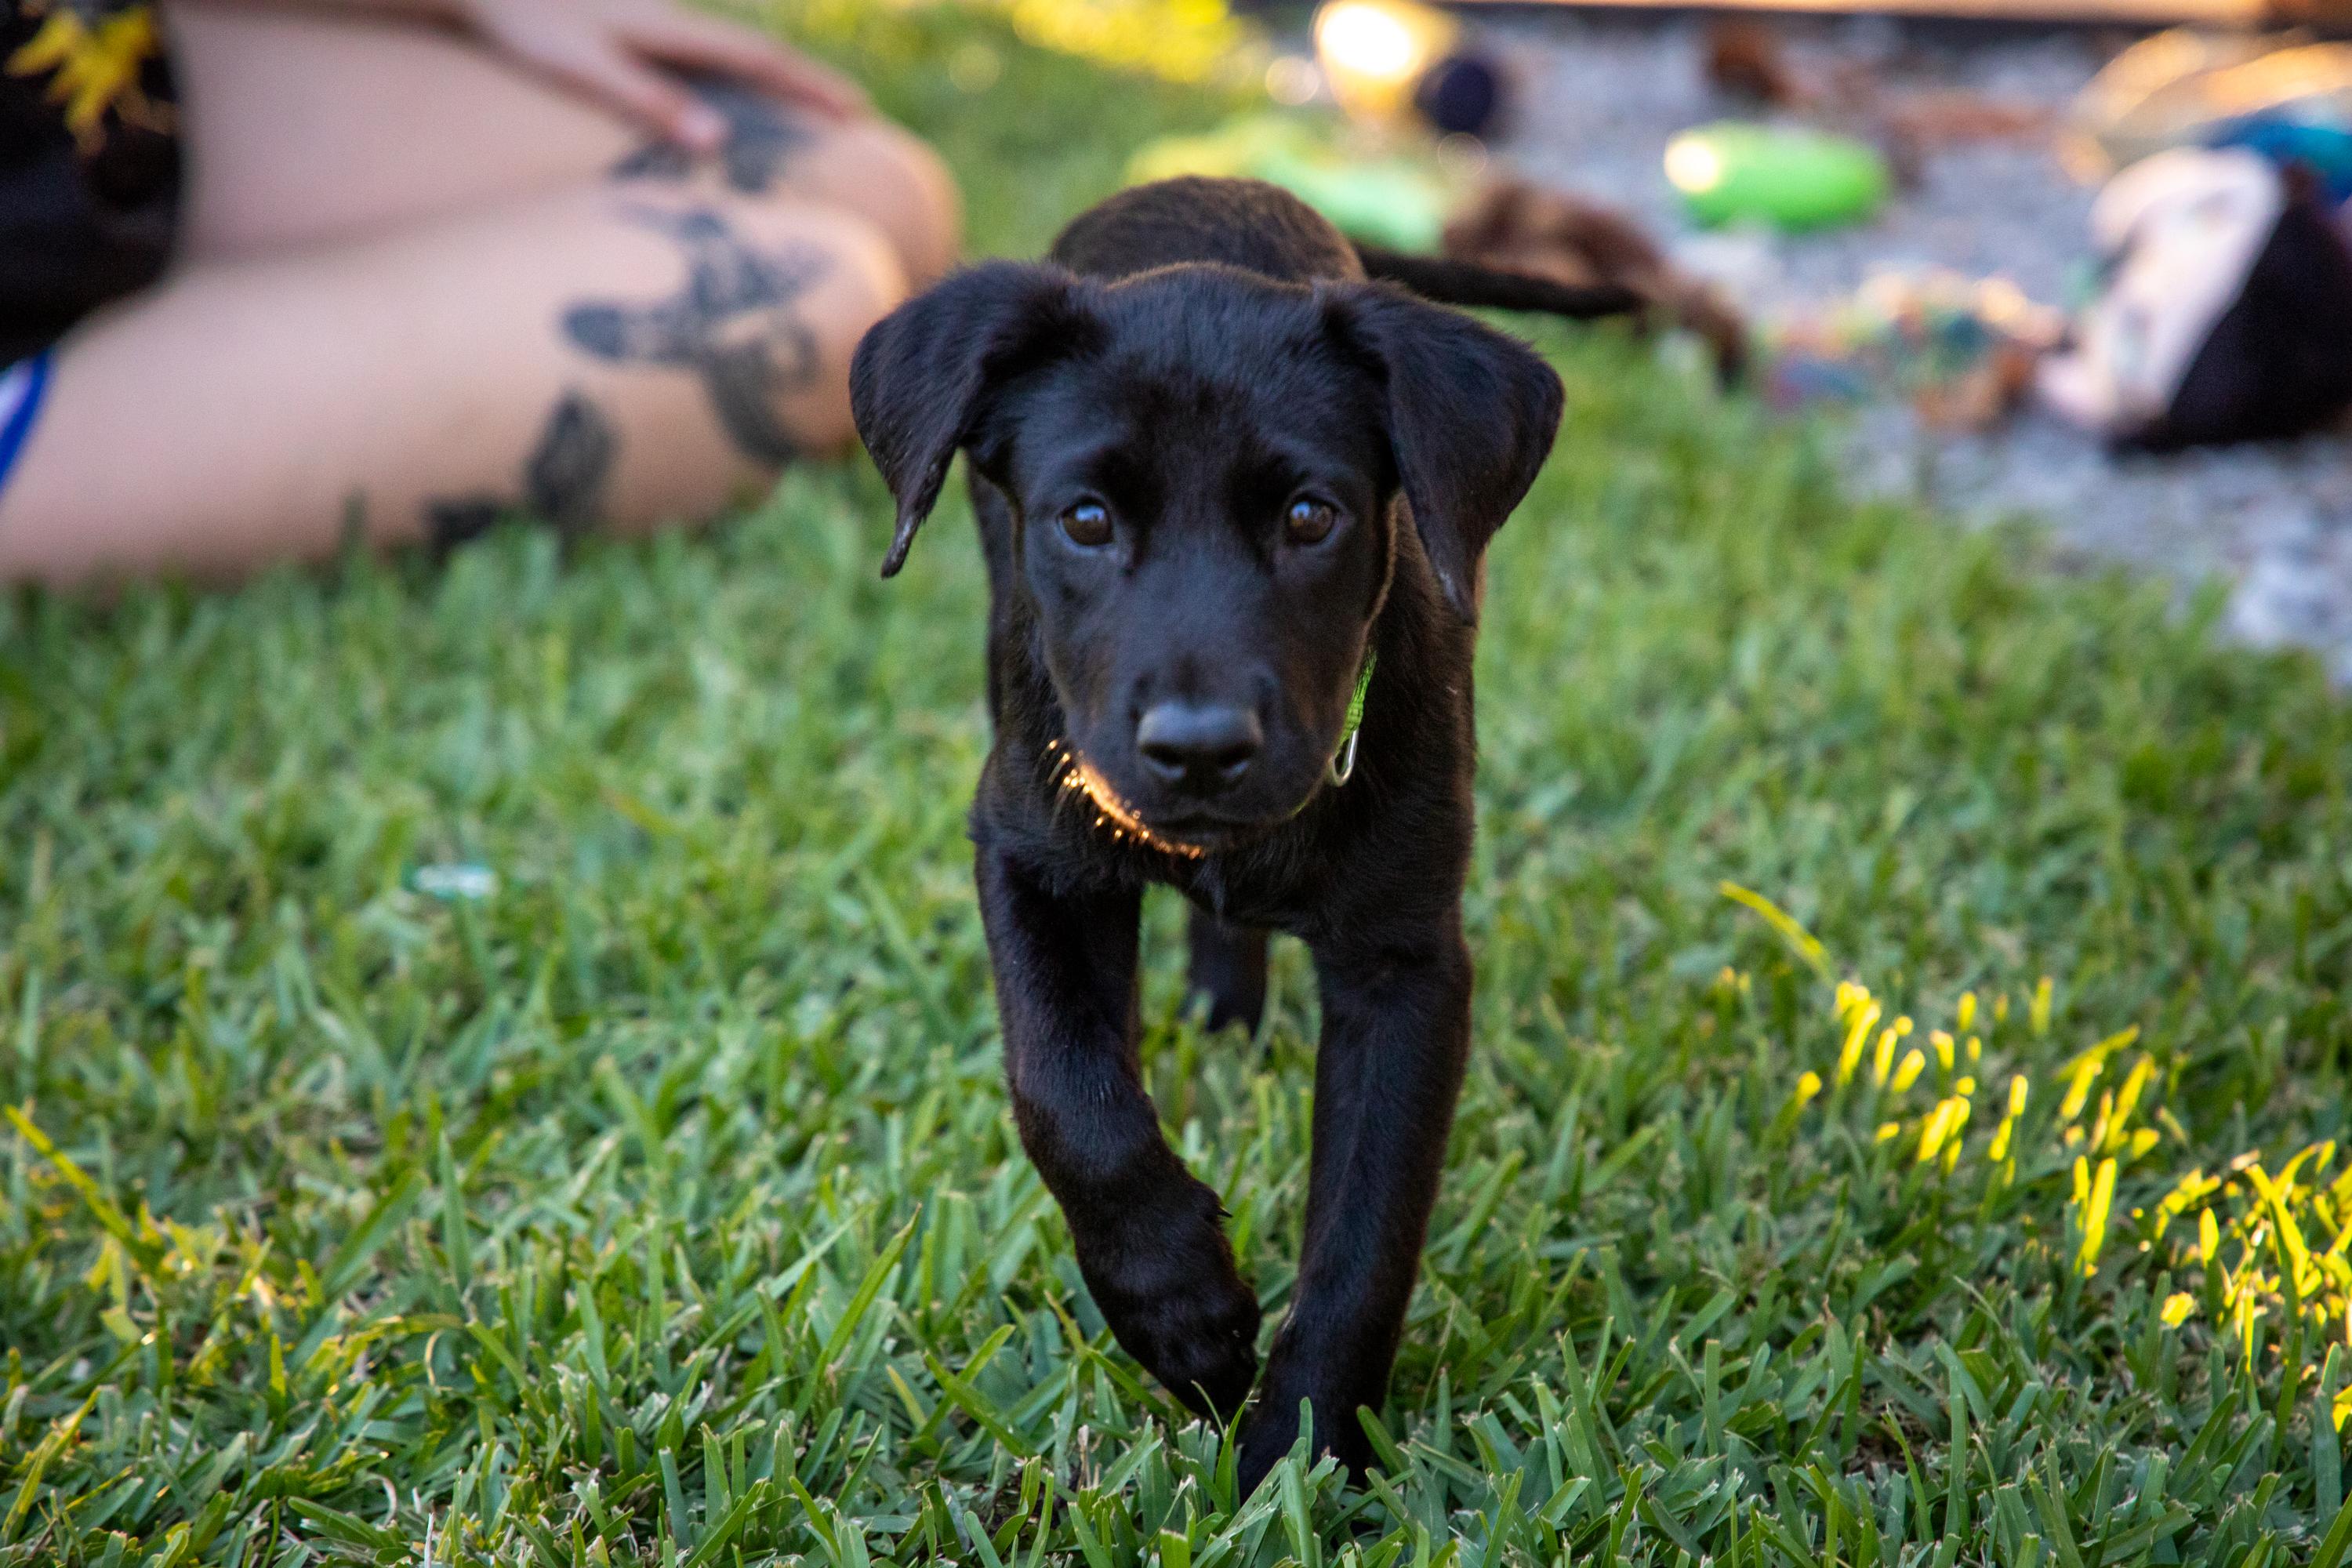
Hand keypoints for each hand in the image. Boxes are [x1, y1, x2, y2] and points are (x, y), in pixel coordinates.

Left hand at [455, 0, 864, 148]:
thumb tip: (719, 140)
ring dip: (776, 75)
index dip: (810, 87)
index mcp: (672, 31)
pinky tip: (732, 89)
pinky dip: (735, 71)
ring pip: (731, 49)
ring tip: (809, 104)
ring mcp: (653, 21)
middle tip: (855, 111)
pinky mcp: (630, 27)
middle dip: (808, 83)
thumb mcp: (587, 71)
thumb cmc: (528, 26)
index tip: (856, 112)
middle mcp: (672, 20)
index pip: (761, 60)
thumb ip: (651, 103)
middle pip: (757, 51)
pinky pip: (702, 52)